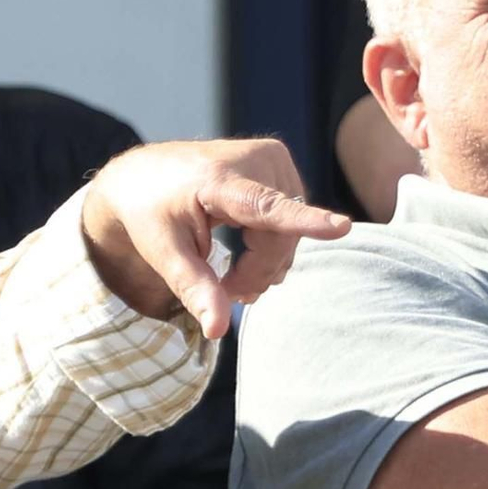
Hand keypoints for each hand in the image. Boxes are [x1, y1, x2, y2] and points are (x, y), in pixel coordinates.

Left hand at [81, 138, 350, 339]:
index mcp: (218, 180)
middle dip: (259, 272)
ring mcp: (272, 158)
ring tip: (233, 276)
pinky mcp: (280, 162)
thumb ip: (194, 288)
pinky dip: (273, 243)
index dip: (306, 221)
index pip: (266, 206)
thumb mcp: (163, 253)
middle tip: (228, 292)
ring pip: (291, 231)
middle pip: (282, 236)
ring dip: (267, 262)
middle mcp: (253, 159)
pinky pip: (292, 217)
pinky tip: (248, 252)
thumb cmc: (151, 212)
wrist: (145, 173)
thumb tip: (218, 330)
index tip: (342, 227)